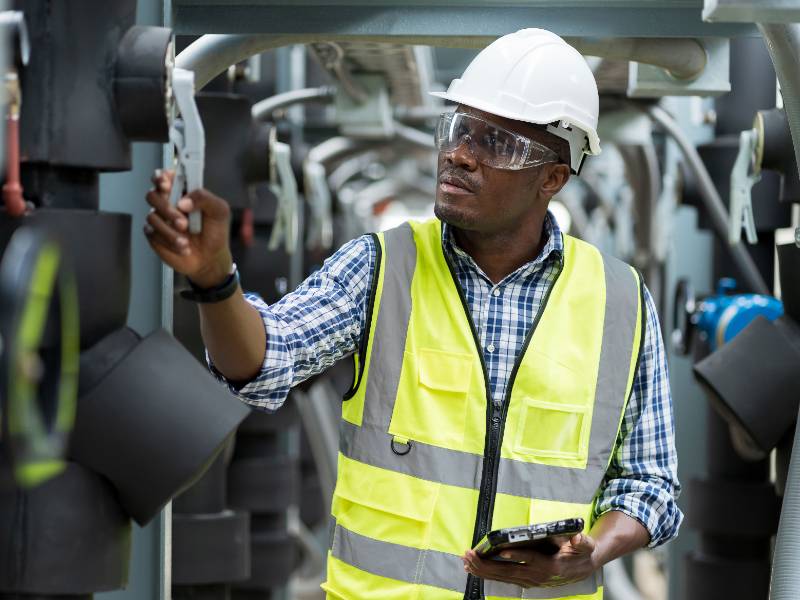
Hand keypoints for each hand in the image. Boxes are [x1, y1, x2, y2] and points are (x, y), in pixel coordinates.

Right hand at [144, 169, 232, 287]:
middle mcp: (168, 202)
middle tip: (183, 222)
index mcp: (183, 192)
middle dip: (166, 208)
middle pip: (152, 195)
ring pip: (152, 216)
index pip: (165, 177)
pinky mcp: (154, 234)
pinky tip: (182, 247)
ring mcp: (160, 218)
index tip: (166, 184)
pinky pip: (151, 233)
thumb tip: (183, 201)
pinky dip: (168, 241)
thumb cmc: (215, 231)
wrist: (211, 258)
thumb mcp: (219, 211)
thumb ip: (205, 198)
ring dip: (170, 230)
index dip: (161, 177)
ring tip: (186, 240)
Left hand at [462, 533, 597, 588]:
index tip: (502, 550)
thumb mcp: (585, 545)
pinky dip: (487, 574)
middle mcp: (538, 576)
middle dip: (488, 564)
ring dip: (483, 570)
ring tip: (466, 561)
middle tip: (470, 555)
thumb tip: (578, 538)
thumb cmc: (580, 553)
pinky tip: (473, 568)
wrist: (582, 568)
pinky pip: (503, 578)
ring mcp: (530, 580)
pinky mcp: (525, 580)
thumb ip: (582, 542)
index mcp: (552, 565)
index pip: (532, 560)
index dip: (517, 556)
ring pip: (503, 577)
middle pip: (510, 571)